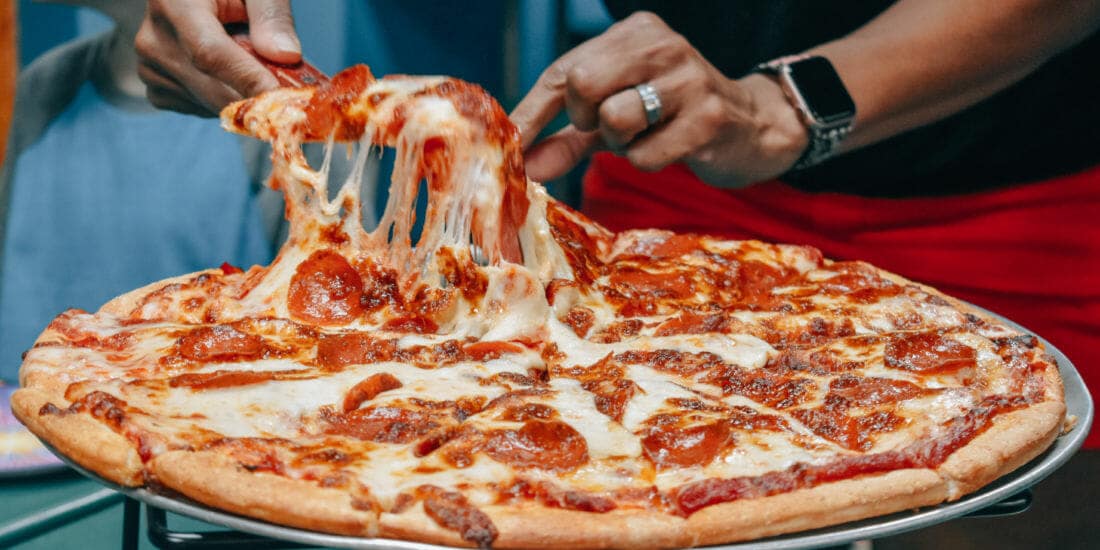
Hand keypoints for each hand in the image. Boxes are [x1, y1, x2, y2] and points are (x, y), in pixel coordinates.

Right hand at [136, 0, 300, 115]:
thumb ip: (271, 13)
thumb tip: (285, 56)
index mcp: (173, 3)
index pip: (210, 53)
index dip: (248, 80)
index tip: (283, 98)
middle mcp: (154, 40)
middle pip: (212, 88)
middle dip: (258, 98)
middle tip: (295, 97)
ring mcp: (151, 68)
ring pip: (212, 105)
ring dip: (246, 98)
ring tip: (258, 69)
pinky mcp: (157, 88)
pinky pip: (202, 110)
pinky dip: (228, 101)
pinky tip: (234, 76)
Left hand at [511, 12, 807, 186]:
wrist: (753, 127)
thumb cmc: (673, 116)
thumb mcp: (616, 118)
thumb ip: (567, 138)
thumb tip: (522, 164)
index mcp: (634, 32)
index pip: (564, 70)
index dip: (532, 113)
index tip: (510, 145)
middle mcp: (661, 44)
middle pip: (581, 85)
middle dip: (585, 120)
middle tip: (608, 127)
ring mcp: (687, 78)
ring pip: (614, 120)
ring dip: (620, 144)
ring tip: (646, 135)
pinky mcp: (708, 117)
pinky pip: (645, 154)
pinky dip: (647, 162)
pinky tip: (671, 147)